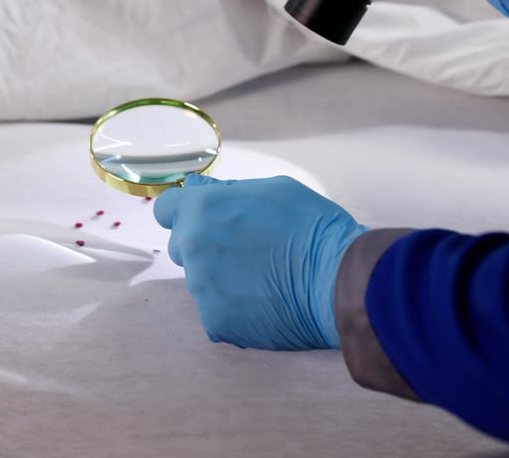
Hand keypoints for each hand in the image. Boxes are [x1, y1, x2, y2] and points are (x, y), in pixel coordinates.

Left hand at [153, 173, 368, 350]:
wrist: (341, 280)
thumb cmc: (313, 228)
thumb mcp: (272, 189)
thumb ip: (226, 191)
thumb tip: (197, 187)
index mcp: (203, 209)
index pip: (167, 209)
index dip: (185, 212)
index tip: (203, 219)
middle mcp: (193, 247)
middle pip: (182, 246)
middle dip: (204, 244)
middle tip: (246, 249)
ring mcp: (202, 288)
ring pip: (200, 280)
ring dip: (221, 277)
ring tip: (263, 277)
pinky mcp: (216, 321)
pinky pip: (215, 310)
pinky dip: (234, 307)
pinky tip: (265, 300)